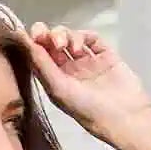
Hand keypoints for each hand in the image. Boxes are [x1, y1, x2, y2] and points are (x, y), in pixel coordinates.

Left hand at [22, 22, 150, 144]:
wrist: (125, 116)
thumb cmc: (90, 111)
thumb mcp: (59, 89)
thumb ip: (42, 65)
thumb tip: (25, 40)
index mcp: (57, 83)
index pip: (40, 58)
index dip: (34, 43)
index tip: (30, 33)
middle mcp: (71, 73)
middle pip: (54, 45)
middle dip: (49, 36)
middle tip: (48, 36)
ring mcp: (89, 63)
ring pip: (71, 38)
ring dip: (66, 35)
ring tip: (67, 45)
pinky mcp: (105, 56)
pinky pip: (92, 38)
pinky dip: (84, 36)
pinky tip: (81, 44)